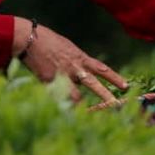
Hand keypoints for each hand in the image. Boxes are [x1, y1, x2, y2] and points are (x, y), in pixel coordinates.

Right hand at [13, 18, 127, 103]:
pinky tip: (61, 109)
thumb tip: (83, 71)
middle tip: (118, 106)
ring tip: (84, 115)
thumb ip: (77, 61)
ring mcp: (61, 76)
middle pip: (94, 84)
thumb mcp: (67, 48)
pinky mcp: (48, 82)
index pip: (102, 69)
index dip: (115, 78)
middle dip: (107, 97)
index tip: (126, 86)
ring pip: (75, 96)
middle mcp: (74, 68)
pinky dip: (60, 103)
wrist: (29, 38)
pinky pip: (57, 97)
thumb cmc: (48, 40)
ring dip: (79, 105)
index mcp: (80, 58)